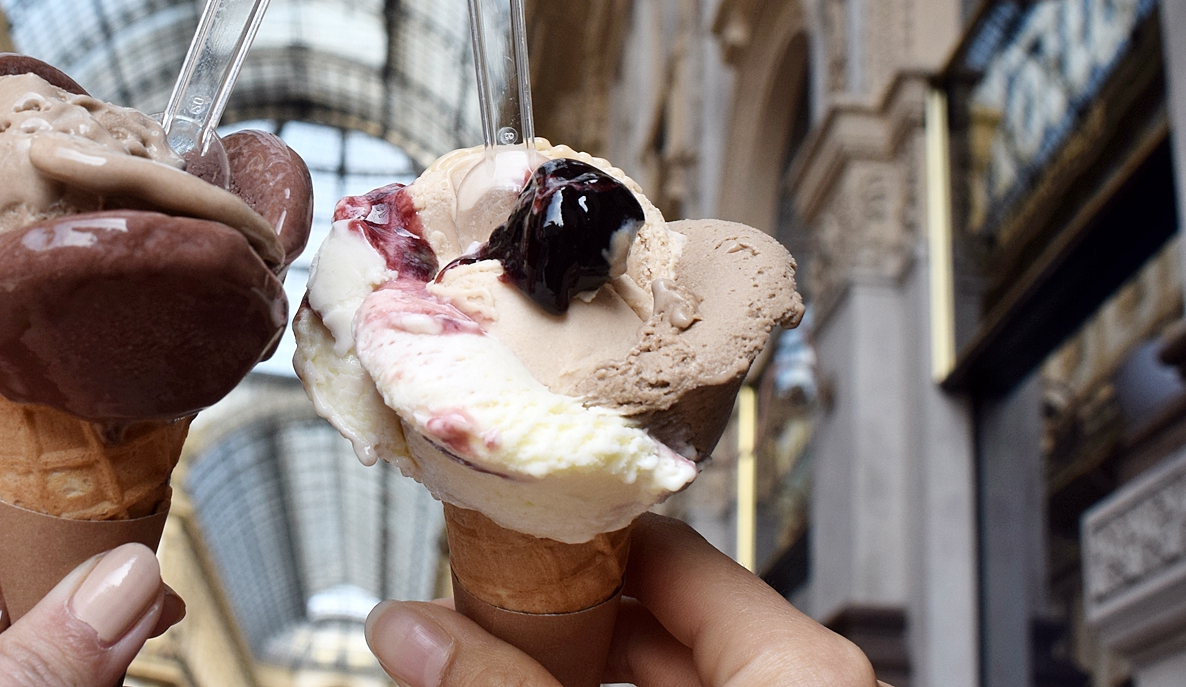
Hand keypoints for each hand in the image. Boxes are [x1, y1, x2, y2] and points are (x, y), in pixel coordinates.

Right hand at [365, 513, 876, 686]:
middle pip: (657, 614)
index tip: (497, 542)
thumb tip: (408, 632)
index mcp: (803, 666)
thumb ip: (504, 682)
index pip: (666, 548)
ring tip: (497, 662)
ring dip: (573, 668)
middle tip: (477, 613)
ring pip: (664, 673)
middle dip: (556, 616)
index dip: (568, 539)